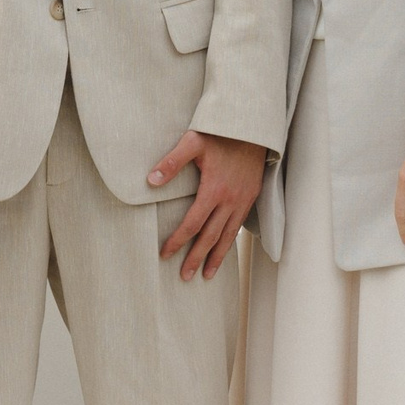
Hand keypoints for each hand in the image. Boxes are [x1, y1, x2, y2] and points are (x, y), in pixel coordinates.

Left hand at [150, 130, 265, 279]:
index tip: (165, 254)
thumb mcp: (192, 142)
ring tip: (206, 275)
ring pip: (228, 236)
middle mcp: (230, 200)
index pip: (192, 223)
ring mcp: (243, 201)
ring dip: (216, 257)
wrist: (253, 127)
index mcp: (214, 189)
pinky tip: (224, 250)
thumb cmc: (220, 133)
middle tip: (185, 276)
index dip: (178, 240)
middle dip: (196, 258)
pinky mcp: (251, 197)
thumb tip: (150, 181)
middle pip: (211, 237)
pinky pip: (239, 226)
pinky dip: (231, 241)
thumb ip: (171, 162)